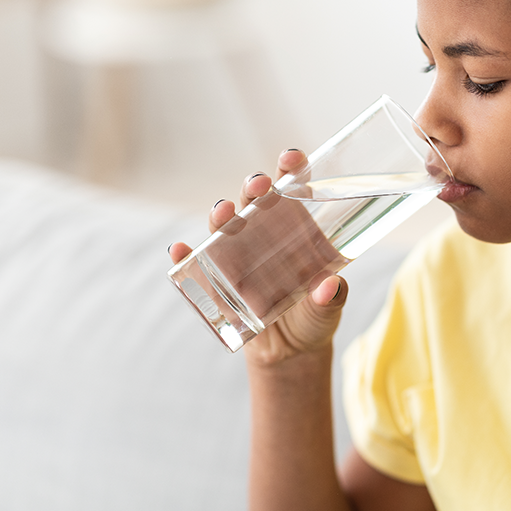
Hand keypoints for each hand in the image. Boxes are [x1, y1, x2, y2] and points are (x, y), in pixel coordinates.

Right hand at [169, 150, 349, 365]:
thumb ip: (331, 297)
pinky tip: (179, 252)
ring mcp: (239, 255)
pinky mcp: (219, 279)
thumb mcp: (327, 309)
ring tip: (224, 211)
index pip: (294, 190)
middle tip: (259, 186)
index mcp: (298, 230)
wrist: (291, 351)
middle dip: (255, 187)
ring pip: (226, 224)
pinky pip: (196, 263)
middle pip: (257, 200)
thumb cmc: (315, 317)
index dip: (291, 169)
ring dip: (222, 214)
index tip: (292, 158)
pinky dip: (185, 256)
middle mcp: (266, 234)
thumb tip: (330, 286)